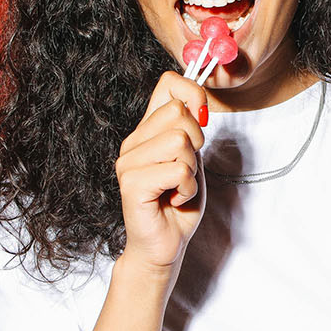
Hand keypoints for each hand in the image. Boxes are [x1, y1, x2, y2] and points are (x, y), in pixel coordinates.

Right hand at [114, 71, 208, 271]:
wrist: (164, 245)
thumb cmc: (178, 202)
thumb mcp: (192, 158)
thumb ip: (190, 131)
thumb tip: (197, 103)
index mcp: (147, 130)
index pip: (167, 84)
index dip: (192, 93)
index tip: (201, 117)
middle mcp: (133, 142)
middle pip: (179, 113)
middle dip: (197, 143)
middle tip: (186, 169)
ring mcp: (128, 162)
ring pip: (180, 142)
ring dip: (192, 170)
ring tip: (179, 187)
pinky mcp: (132, 183)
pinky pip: (178, 170)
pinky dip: (187, 188)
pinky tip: (174, 199)